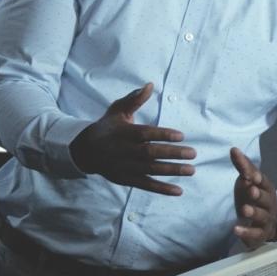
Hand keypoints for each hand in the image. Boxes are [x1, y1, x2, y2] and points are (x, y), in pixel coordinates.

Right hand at [70, 82, 195, 196]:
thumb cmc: (107, 127)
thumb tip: (150, 85)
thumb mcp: (117, 111)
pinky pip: (144, 185)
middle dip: (172, 154)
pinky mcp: (125, 179)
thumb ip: (134, 100)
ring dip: (171, 171)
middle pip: (149, 153)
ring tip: (191, 170)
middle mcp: (123, 151)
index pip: (144, 134)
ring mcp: (124, 167)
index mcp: (123, 133)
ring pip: (149, 170)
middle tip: (193, 153)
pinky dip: (161, 189)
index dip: (162, 134)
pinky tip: (178, 191)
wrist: (83, 151)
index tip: (181, 135)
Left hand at [231, 147, 276, 248]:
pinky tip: (236, 229)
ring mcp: (266, 219)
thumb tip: (233, 149)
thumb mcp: (249, 182)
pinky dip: (246, 232)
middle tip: (251, 190)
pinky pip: (255, 233)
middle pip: (265, 198)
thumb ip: (243, 167)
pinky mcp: (260, 233)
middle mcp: (269, 203)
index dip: (257, 178)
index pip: (262, 181)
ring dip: (254, 212)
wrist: (269, 223)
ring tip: (244, 209)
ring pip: (262, 215)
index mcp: (266, 188)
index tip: (249, 175)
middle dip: (259, 194)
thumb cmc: (256, 198)